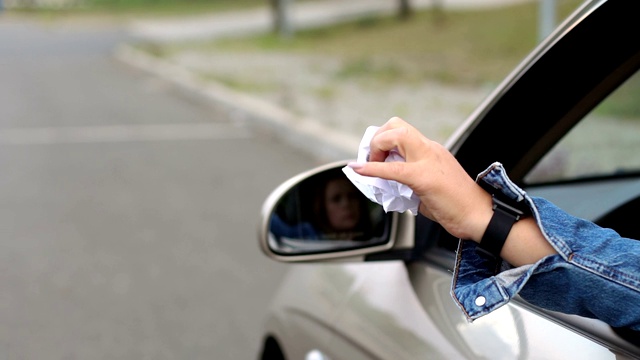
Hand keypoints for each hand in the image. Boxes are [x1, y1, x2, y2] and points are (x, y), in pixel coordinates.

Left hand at [348, 117, 555, 264]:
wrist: (482, 216)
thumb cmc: (458, 207)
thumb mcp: (430, 187)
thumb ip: (410, 182)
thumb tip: (390, 188)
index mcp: (432, 151)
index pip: (402, 130)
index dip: (382, 140)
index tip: (374, 157)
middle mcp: (430, 150)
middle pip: (396, 124)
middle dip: (377, 138)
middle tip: (371, 160)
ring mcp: (428, 161)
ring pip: (396, 135)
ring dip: (376, 148)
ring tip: (370, 165)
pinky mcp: (424, 178)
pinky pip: (392, 168)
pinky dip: (371, 168)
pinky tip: (359, 170)